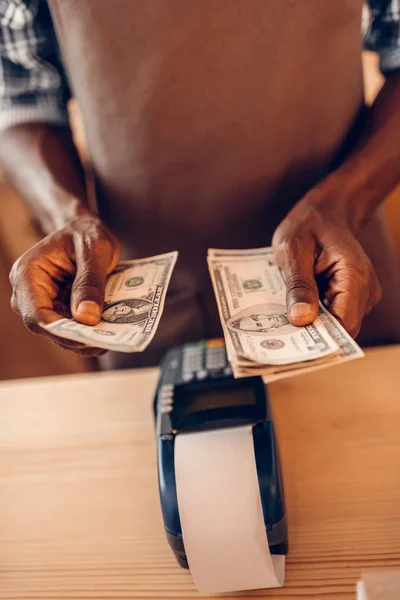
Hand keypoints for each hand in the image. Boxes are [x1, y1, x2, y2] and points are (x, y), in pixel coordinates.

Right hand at [9, 208, 119, 355]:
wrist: (85, 231)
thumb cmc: (85, 234)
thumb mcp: (94, 250)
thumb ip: (90, 282)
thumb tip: (87, 317)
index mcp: (28, 274)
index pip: (36, 313)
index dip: (60, 330)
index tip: (88, 337)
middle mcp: (29, 294)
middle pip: (49, 328)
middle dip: (78, 338)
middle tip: (108, 341)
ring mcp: (44, 304)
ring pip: (62, 334)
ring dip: (87, 339)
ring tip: (115, 338)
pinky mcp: (59, 312)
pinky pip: (73, 329)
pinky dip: (91, 333)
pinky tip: (112, 333)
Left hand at [272, 191, 381, 337]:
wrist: (325, 213)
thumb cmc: (308, 225)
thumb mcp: (293, 249)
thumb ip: (298, 284)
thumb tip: (301, 319)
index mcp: (355, 276)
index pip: (344, 324)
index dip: (319, 339)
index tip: (290, 345)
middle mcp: (365, 289)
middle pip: (340, 329)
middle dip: (310, 333)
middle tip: (277, 334)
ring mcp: (361, 295)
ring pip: (335, 326)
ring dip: (310, 324)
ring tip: (283, 316)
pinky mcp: (351, 298)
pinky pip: (333, 316)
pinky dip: (313, 315)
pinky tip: (293, 308)